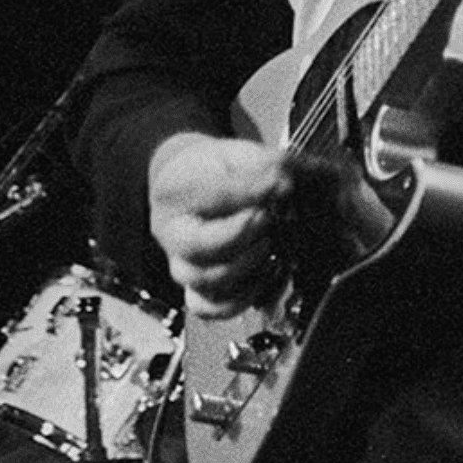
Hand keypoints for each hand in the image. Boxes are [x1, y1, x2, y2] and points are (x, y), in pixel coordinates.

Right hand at [148, 133, 293, 318]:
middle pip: (201, 246)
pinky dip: (243, 298)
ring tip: (270, 243)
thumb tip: (290, 181)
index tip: (283, 183)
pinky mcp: (197, 290)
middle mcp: (172, 234)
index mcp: (175, 192)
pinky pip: (211, 308)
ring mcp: (183, 265)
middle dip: (244, 233)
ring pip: (208, 280)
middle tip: (269, 217)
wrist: (195, 184)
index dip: (252, 191)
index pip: (210, 196)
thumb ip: (266, 165)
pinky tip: (266, 273)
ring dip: (249, 264)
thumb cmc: (218, 171)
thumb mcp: (238, 154)